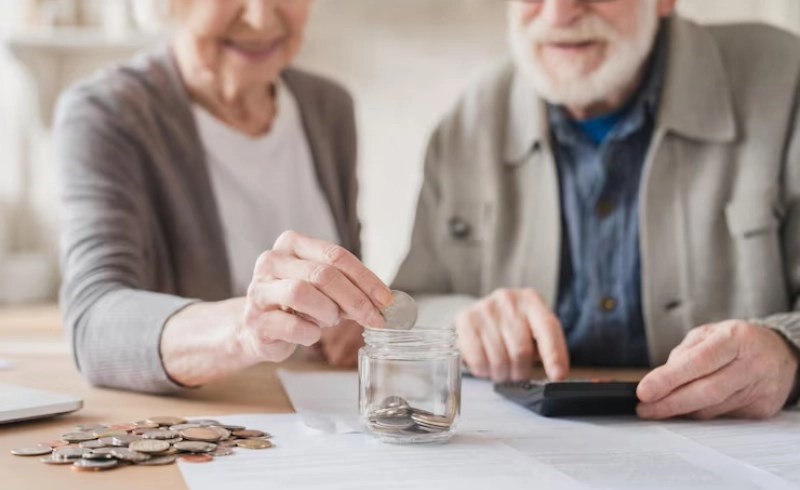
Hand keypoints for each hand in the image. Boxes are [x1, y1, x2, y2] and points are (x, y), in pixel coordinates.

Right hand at [238, 231, 391, 363]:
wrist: (259, 328)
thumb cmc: (297, 304)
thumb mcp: (323, 287)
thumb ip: (348, 287)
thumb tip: (383, 302)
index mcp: (292, 244)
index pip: (336, 255)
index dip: (365, 278)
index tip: (386, 300)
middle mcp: (272, 261)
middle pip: (323, 274)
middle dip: (355, 299)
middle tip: (374, 319)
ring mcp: (259, 290)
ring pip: (302, 293)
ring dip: (327, 312)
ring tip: (329, 320)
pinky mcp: (255, 320)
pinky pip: (292, 325)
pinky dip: (310, 333)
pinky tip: (311, 333)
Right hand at [455, 288, 568, 381]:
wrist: (482, 313)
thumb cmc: (513, 326)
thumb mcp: (533, 330)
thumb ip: (546, 348)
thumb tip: (556, 374)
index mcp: (532, 300)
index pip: (548, 328)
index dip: (554, 355)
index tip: (557, 376)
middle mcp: (509, 299)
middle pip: (521, 350)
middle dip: (521, 372)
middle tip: (518, 376)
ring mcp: (486, 308)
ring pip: (499, 358)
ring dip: (502, 374)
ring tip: (502, 371)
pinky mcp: (466, 319)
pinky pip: (478, 358)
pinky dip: (483, 370)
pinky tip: (486, 366)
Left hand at [637, 320, 799, 419]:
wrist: (781, 353)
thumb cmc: (737, 342)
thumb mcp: (709, 334)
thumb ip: (683, 354)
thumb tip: (659, 380)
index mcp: (735, 338)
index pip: (698, 362)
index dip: (668, 379)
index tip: (644, 391)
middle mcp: (751, 364)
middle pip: (705, 391)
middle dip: (670, 403)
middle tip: (645, 409)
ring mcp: (760, 389)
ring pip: (712, 409)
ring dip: (682, 411)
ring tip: (659, 408)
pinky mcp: (762, 410)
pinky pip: (722, 417)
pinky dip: (701, 414)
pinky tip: (688, 409)